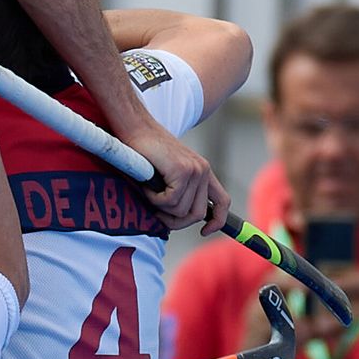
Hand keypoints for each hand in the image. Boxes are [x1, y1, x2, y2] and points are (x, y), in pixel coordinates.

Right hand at [124, 110, 227, 232]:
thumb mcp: (168, 173)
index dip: (217, 221)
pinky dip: (154, 199)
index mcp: (203, 172)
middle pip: (197, 214)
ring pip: (181, 210)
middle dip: (175, 221)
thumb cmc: (145, 151)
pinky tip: (147, 185)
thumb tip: (177, 219)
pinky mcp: (182, 171)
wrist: (135, 127)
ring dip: (160, 207)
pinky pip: (169, 201)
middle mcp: (203, 170)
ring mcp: (194, 170)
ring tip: (149, 190)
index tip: (204, 231)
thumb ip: (178, 191)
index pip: (222, 202)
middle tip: (157, 213)